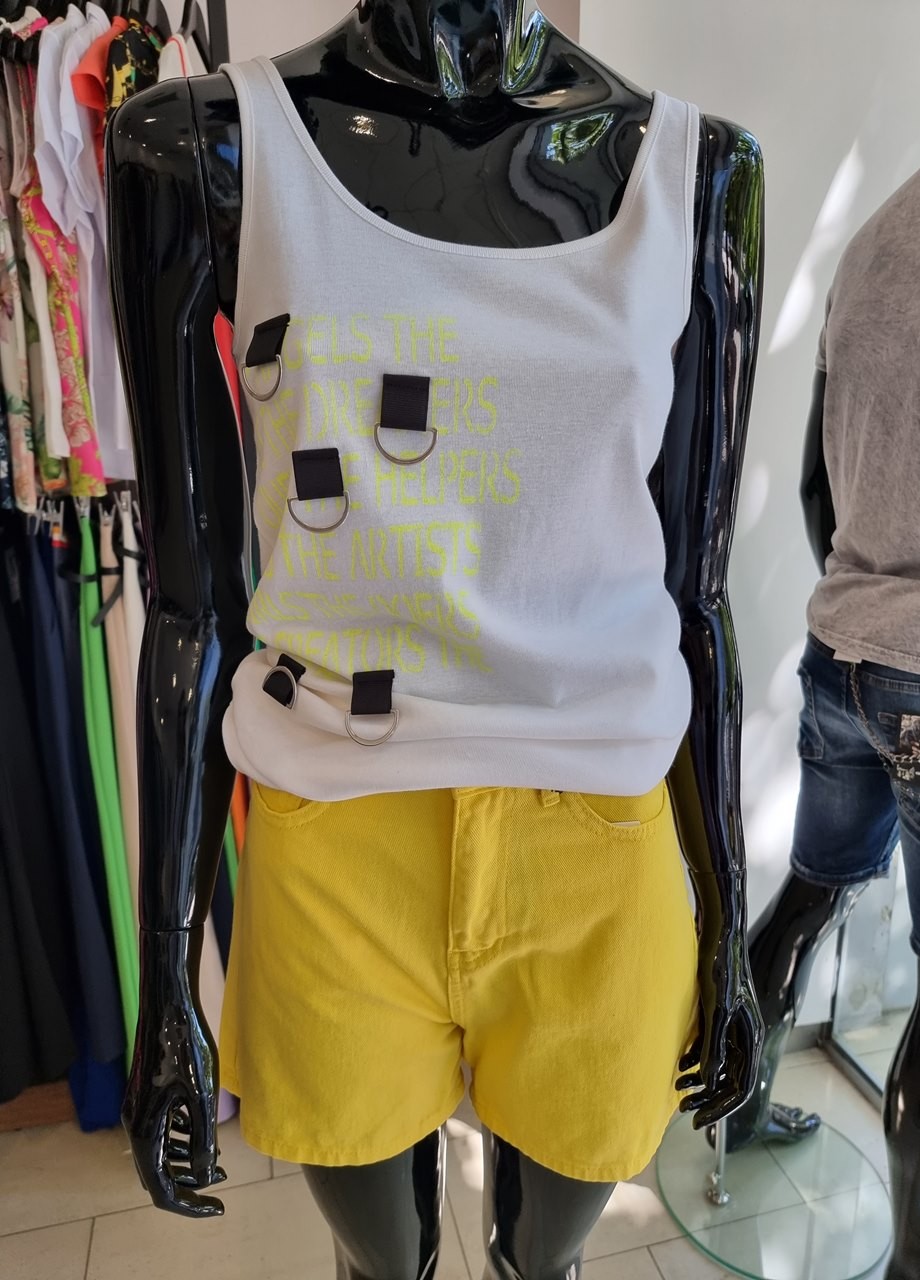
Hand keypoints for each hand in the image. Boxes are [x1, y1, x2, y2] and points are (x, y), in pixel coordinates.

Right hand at [122, 929, 226, 1216]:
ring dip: (186, 1161)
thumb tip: (207, 1171)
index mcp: (145, 1132)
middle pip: (158, 1174)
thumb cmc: (187, 1043)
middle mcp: (136, 1125)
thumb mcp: (202, 1093)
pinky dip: (180, 1139)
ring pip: (160, 1152)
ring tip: (219, 1164)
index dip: (189, 1205)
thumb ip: (203, 1136)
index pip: (162, 1190)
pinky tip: (203, 1134)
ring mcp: (138, 1109)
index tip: (219, 1207)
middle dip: (190, 1184)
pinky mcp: (145, 1094)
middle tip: (221, 1186)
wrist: (168, 1002)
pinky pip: (160, 1130)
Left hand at [675, 930, 764, 1128]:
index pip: (741, 1087)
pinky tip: (679, 1068)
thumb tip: (708, 1082)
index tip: (698, 1122)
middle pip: (731, 1082)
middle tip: (684, 1113)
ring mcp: (734, 1027)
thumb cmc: (718, 968)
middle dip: (709, 1100)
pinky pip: (713, 1050)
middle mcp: (746, 1037)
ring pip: (721, 1067)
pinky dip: (697, 1062)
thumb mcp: (715, 1009)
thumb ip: (713, 1046)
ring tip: (677, 1093)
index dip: (720, 1108)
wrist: (718, 935)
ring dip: (701, 1082)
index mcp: (751, 1039)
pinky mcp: (721, 1017)